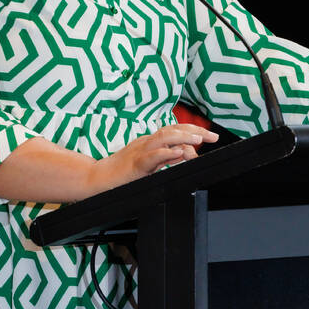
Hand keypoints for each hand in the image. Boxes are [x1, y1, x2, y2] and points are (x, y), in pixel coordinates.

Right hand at [89, 123, 218, 193]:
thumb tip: (185, 153)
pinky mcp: (135, 164)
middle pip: (172, 129)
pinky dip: (166, 153)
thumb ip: (166, 158)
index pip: (174, 130)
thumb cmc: (120, 173)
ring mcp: (140, 152)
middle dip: (194, 131)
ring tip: (199, 139)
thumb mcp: (148, 165)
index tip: (208, 136)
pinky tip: (177, 153)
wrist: (97, 179)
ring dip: (183, 137)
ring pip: (164, 138)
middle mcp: (146, 142)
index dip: (192, 130)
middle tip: (212, 136)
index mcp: (149, 142)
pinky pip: (152, 156)